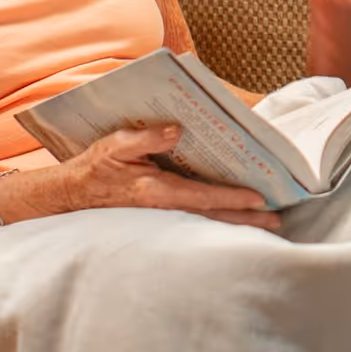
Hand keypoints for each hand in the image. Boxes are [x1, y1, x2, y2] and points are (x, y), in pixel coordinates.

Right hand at [48, 124, 280, 230]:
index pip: (203, 196)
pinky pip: (197, 219)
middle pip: (214, 216)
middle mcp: (164, 208)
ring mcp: (164, 216)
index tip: (260, 198)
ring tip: (267, 222)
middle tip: (278, 220)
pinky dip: (220, 218)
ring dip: (237, 221)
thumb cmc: (95, 168)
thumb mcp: (116, 145)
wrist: (72, 195)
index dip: (233, 197)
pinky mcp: (162, 216)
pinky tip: (236, 217)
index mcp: (156, 191)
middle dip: (247, 218)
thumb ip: (146, 137)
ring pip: (208, 221)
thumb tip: (176, 129)